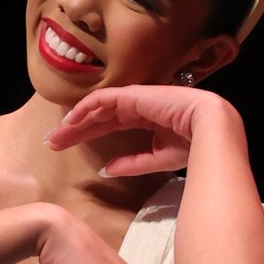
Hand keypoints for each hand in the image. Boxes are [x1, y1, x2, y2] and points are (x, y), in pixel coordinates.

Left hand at [45, 85, 236, 176]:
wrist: (212, 131)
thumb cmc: (193, 146)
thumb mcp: (156, 159)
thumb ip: (132, 163)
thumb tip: (107, 170)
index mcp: (146, 118)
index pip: (109, 124)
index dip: (87, 134)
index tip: (66, 148)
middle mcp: (138, 106)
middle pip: (98, 116)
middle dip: (74, 129)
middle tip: (52, 143)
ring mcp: (135, 97)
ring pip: (96, 107)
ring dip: (75, 120)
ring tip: (55, 135)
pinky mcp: (133, 94)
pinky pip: (103, 99)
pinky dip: (85, 108)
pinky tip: (70, 121)